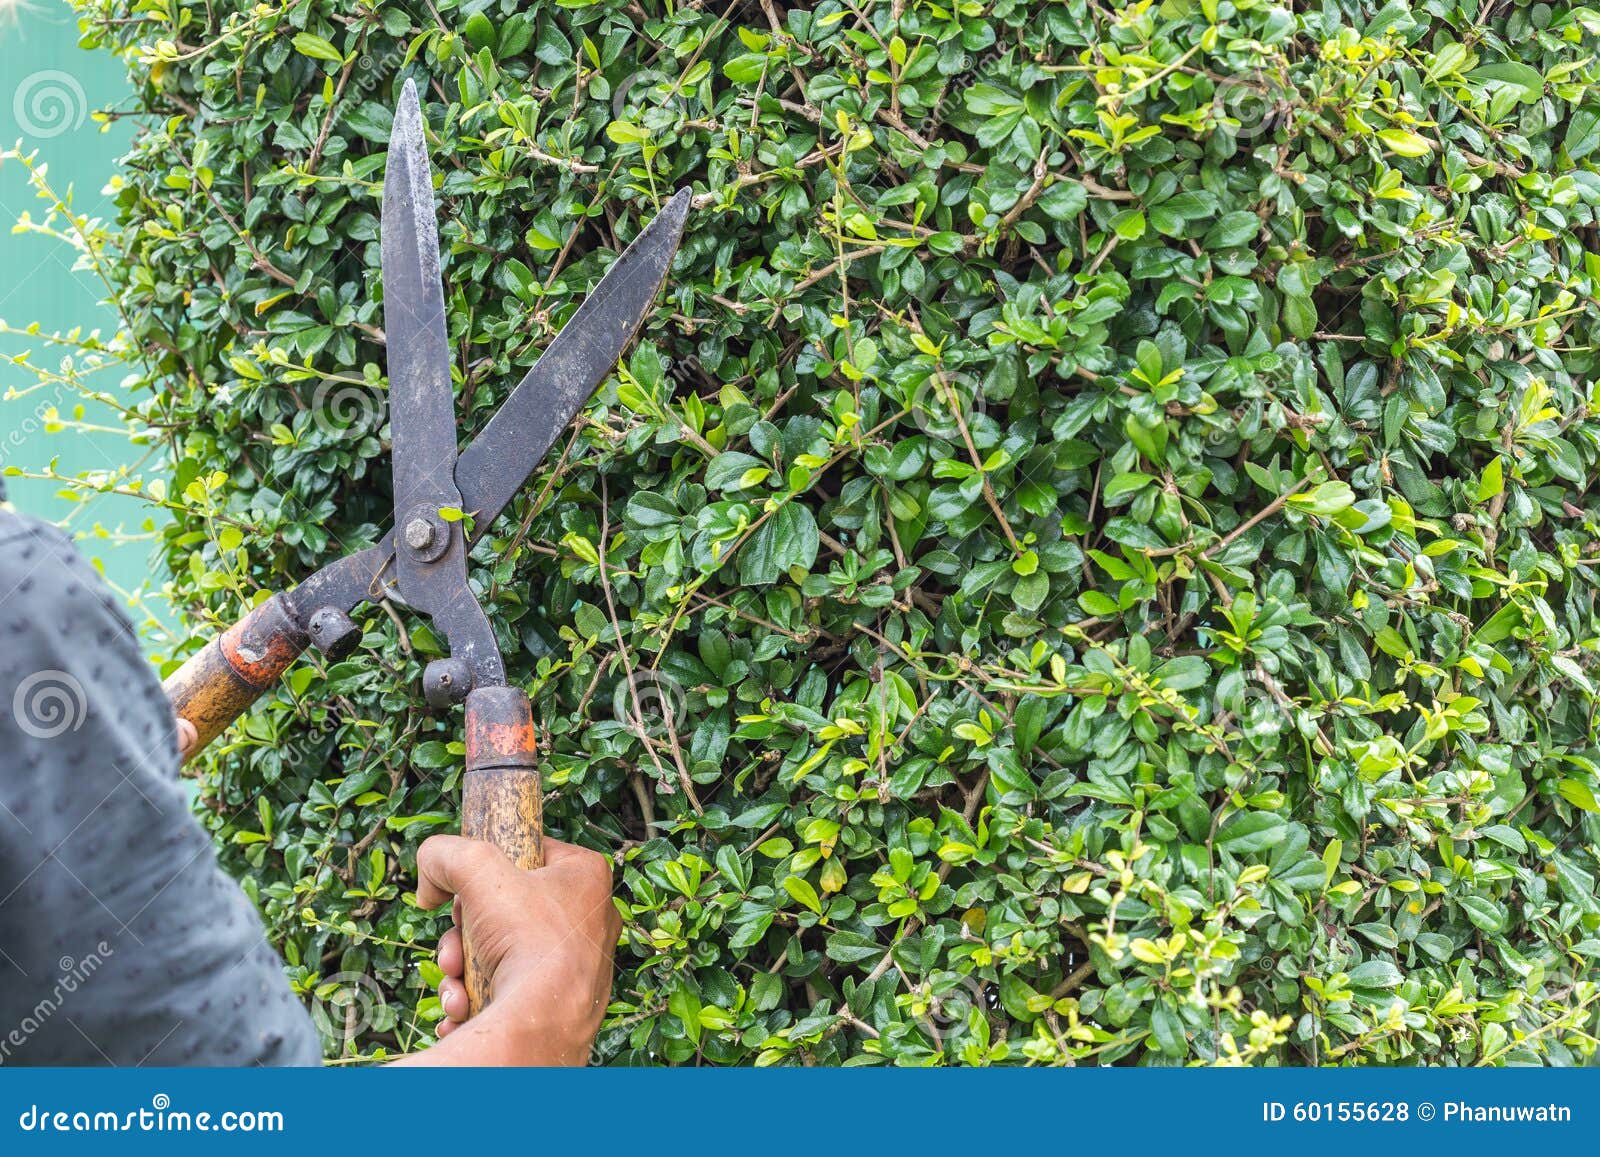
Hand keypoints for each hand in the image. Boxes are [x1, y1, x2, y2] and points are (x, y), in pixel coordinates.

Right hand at [394, 835, 618, 1065]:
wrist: (543, 1022)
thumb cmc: (528, 941)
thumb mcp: (478, 870)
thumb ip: (446, 855)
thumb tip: (430, 882)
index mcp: (585, 876)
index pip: (526, 854)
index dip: (488, 871)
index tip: (467, 892)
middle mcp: (589, 920)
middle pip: (505, 913)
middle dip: (464, 938)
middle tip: (455, 952)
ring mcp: (578, 966)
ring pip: (502, 957)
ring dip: (463, 974)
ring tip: (456, 990)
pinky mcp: (563, 1005)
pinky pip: (511, 995)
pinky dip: (478, 1003)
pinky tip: (462, 1012)